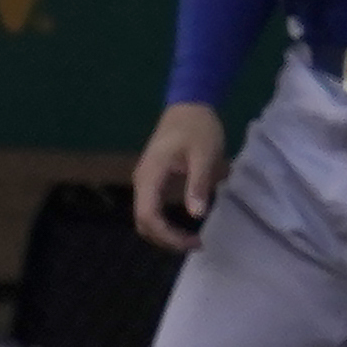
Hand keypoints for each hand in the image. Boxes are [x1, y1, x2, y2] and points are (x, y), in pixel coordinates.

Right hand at [131, 101, 227, 253]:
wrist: (190, 103)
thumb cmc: (198, 127)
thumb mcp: (204, 155)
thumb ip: (198, 184)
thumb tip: (197, 215)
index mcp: (150, 175)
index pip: (149, 217)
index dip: (168, 236)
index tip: (194, 242)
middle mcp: (142, 180)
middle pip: (143, 222)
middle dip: (166, 239)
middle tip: (195, 244)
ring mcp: (145, 179)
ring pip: (146, 217)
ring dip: (165, 233)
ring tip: (192, 238)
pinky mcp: (153, 178)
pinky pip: (152, 207)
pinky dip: (165, 222)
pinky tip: (186, 223)